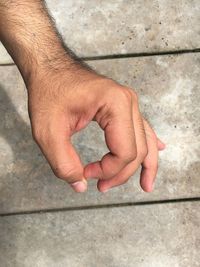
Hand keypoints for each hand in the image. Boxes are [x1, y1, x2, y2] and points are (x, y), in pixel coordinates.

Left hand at [27, 67, 164, 192]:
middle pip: (138, 150)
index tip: (86, 174)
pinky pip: (142, 128)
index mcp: (115, 104)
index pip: (125, 152)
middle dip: (121, 173)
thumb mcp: (48, 132)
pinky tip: (159, 149)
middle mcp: (128, 101)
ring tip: (146, 185)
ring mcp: (128, 102)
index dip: (107, 171)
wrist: (49, 67)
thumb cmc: (48, 92)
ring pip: (145, 141)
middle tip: (101, 187)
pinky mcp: (123, 105)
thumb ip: (63, 164)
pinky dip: (148, 144)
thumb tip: (81, 186)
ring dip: (143, 165)